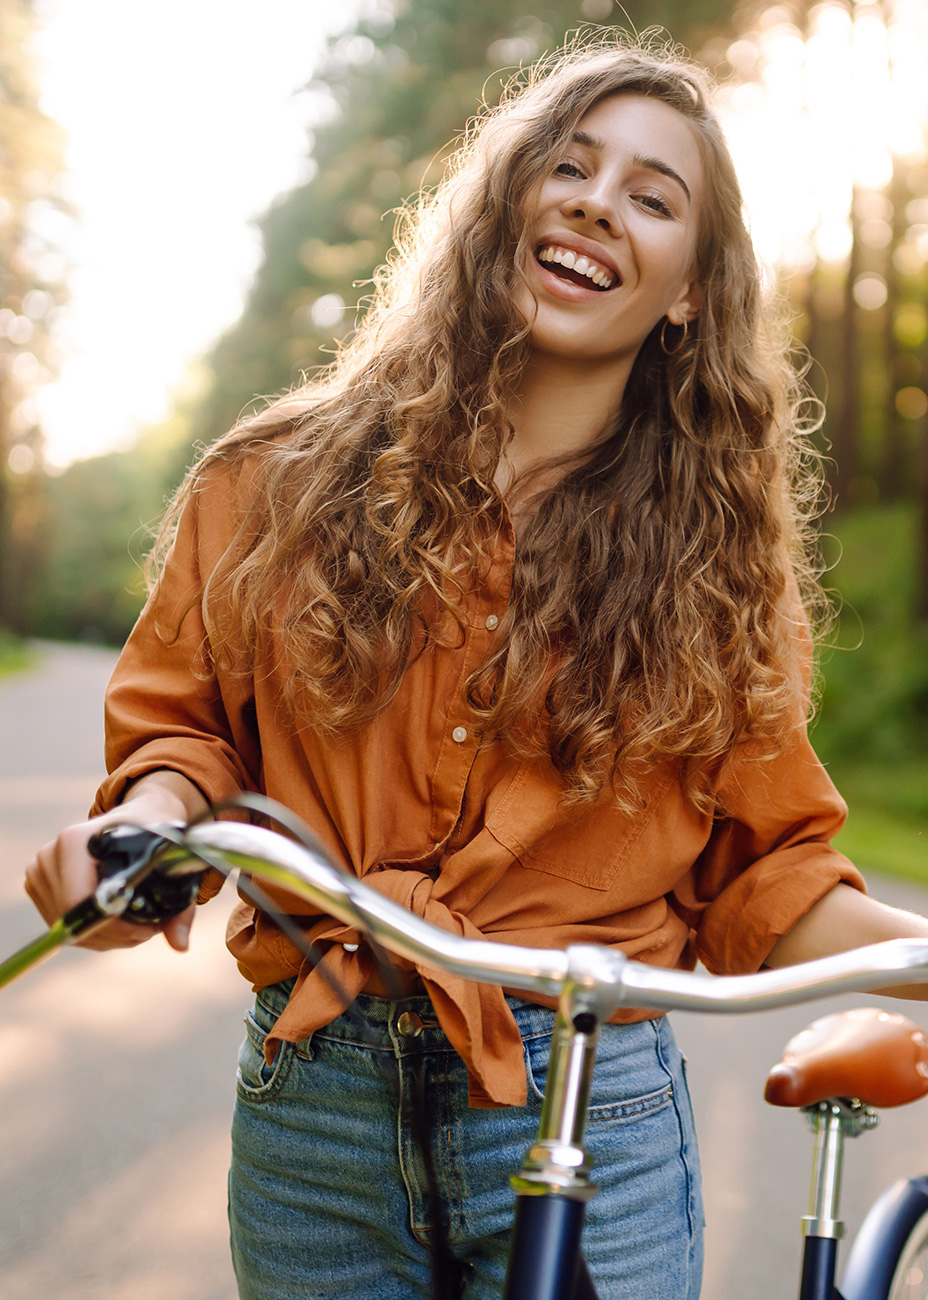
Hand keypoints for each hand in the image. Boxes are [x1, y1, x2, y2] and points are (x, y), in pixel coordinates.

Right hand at [24, 771, 208, 952]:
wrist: (137, 814)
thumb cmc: (154, 834)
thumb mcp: (172, 863)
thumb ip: (179, 907)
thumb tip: (181, 946)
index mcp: (76, 840)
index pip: (79, 902)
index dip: (113, 926)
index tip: (147, 929)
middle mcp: (50, 854)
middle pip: (73, 921)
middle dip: (114, 935)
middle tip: (148, 929)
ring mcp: (39, 870)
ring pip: (68, 928)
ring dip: (105, 936)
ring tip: (134, 921)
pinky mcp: (37, 884)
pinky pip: (62, 925)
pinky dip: (91, 931)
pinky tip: (115, 917)